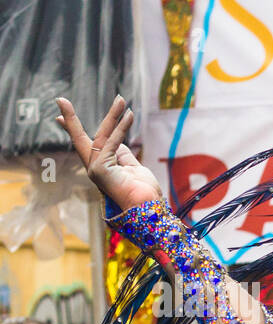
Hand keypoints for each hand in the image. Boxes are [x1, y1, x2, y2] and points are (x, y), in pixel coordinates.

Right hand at [54, 95, 162, 213]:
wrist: (148, 210)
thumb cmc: (143, 193)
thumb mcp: (133, 168)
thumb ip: (123, 154)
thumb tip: (117, 139)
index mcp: (101, 168)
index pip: (85, 145)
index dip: (72, 129)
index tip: (59, 115)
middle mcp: (94, 169)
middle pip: (82, 139)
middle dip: (71, 120)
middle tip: (61, 100)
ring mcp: (96, 170)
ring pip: (100, 136)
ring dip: (112, 116)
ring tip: (120, 99)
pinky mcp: (101, 170)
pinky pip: (112, 143)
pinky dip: (121, 128)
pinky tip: (129, 115)